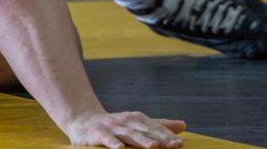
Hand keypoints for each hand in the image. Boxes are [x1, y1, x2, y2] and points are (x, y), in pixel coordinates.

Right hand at [66, 110, 185, 148]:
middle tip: (174, 145)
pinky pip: (106, 138)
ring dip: (141, 140)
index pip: (154, 127)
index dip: (167, 135)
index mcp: (137, 119)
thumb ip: (159, 125)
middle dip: (159, 137)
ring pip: (128, 134)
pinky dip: (113, 143)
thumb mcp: (137, 123)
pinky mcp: (98, 133)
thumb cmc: (115, 125)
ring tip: (153, 146)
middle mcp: (126, 121)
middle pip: (144, 130)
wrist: (83, 120)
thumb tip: (183, 125)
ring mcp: (112, 127)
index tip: (180, 144)